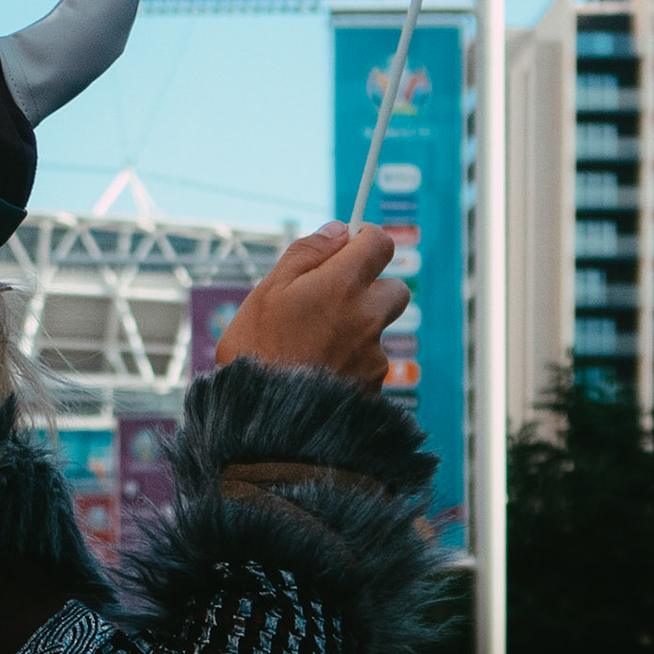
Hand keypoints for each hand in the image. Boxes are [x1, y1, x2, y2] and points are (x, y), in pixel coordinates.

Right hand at [215, 221, 408, 393]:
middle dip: (372, 289)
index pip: (380, 244)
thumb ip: (306, 254)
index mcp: (342, 285)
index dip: (366, 239)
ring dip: (359, 330)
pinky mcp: (375, 386)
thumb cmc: (259, 351)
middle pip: (395, 288)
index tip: (349, 245)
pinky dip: (352, 363)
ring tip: (315, 346)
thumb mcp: (267, 292)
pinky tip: (320, 372)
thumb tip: (337, 230)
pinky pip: (371, 364)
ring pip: (379, 330)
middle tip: (333, 300)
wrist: (268, 422)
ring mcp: (374, 354)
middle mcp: (368, 316)